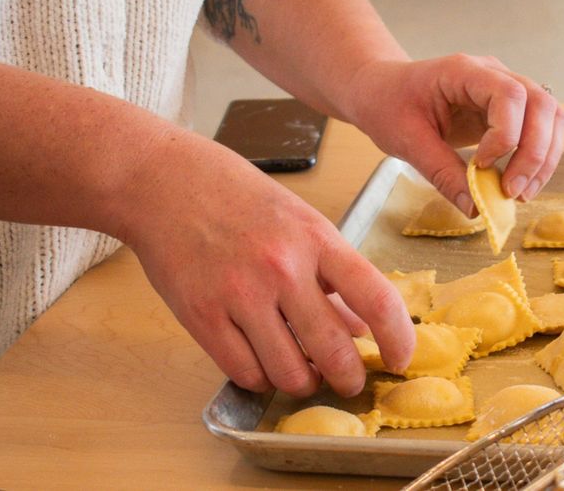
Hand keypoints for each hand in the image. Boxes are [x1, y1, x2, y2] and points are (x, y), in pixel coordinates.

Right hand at [115, 131, 414, 396]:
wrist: (163, 181)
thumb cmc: (236, 195)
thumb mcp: (300, 221)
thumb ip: (332, 274)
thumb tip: (360, 327)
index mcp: (317, 239)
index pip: (376, 299)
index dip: (398, 339)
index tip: (400, 359)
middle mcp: (282, 269)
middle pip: (334, 351)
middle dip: (349, 379)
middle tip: (349, 382)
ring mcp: (240, 295)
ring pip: (289, 373)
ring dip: (302, 383)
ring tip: (302, 372)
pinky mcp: (201, 316)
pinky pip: (245, 372)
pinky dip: (261, 377)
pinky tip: (263, 362)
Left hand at [346, 55, 563, 215]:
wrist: (382, 90)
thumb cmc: (388, 105)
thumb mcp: (406, 141)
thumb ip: (441, 173)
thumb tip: (475, 208)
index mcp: (463, 71)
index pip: (509, 94)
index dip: (506, 134)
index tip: (482, 165)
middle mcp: (493, 73)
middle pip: (541, 103)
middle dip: (535, 153)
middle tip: (513, 192)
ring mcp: (505, 89)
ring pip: (550, 116)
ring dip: (544, 158)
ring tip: (521, 194)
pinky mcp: (509, 110)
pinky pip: (540, 130)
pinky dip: (538, 158)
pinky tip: (520, 184)